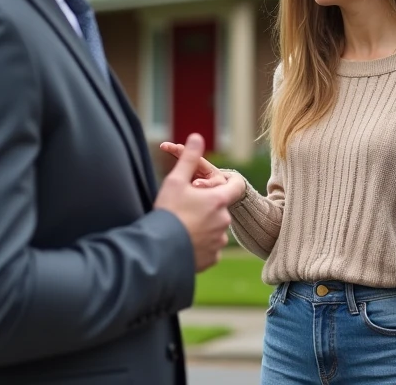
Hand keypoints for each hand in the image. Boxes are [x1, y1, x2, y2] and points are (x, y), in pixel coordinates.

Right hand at [154, 134, 245, 271]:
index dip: (230, 182)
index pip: (237, 186)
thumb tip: (197, 136)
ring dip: (203, 226)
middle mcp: (224, 220)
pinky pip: (209, 248)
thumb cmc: (168, 212)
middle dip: (206, 207)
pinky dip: (200, 244)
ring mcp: (219, 242)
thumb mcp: (176, 181)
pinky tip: (184, 243)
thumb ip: (189, 158)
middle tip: (185, 208)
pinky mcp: (212, 259)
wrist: (159, 251)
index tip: (221, 182)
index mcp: (219, 200)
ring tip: (182, 227)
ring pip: (214, 228)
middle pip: (220, 208)